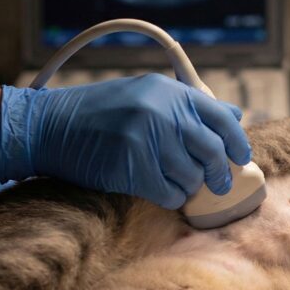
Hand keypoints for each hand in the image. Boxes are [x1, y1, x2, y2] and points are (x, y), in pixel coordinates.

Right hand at [0, 74, 251, 208]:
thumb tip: (235, 116)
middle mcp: (161, 111)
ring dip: (189, 186)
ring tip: (176, 183)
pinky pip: (170, 193)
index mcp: (168, 91)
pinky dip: (171, 198)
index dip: (237, 141)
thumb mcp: (145, 95)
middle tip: (220, 185)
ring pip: (192, 176)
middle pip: (211, 151)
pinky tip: (162, 192)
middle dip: (219, 173)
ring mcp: (146, 138)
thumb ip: (188, 106)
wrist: (49, 126)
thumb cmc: (99, 114)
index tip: (240, 157)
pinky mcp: (132, 166)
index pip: (220, 118)